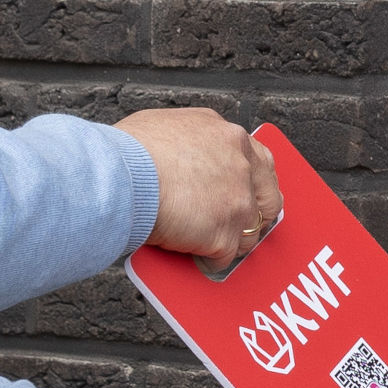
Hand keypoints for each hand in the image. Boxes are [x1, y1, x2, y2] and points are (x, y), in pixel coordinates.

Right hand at [122, 107, 280, 273]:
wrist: (119, 177)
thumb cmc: (126, 153)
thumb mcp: (164, 128)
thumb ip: (188, 144)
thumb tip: (181, 159)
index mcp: (226, 135)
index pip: (258, 161)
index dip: (252, 183)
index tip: (247, 194)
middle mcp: (240, 163)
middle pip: (268, 197)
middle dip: (256, 215)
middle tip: (239, 226)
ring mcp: (238, 199)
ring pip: (250, 231)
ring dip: (233, 240)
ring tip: (214, 245)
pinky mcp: (226, 232)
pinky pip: (226, 255)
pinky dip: (212, 260)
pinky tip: (198, 258)